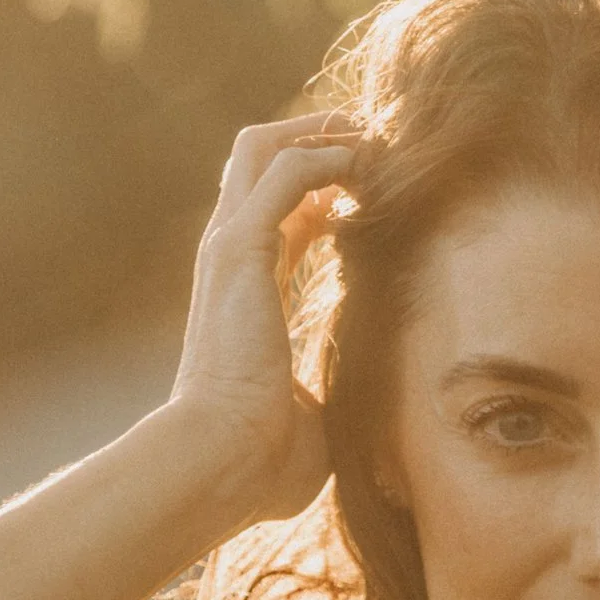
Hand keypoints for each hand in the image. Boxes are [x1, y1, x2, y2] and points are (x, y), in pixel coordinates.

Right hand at [165, 112, 354, 522]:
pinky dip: (327, 155)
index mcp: (245, 295)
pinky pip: (286, 172)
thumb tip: (372, 419)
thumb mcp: (313, 416)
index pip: (279, 215)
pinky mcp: (240, 249)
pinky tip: (367, 165)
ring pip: (264, 148)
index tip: (378, 186)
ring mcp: (228, 249)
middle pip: (258, 161)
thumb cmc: (263, 464)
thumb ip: (333, 396)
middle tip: (375, 138)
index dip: (327, 189)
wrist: (221, 465)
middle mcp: (229, 261)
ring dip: (324, 134)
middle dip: (317, 136)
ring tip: (376, 138)